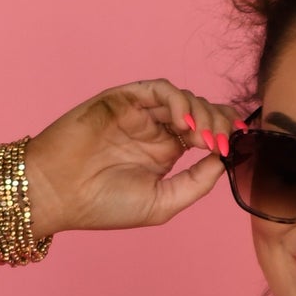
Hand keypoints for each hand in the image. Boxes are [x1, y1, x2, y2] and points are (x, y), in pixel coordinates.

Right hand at [22, 78, 242, 234]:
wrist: (58, 194)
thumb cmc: (103, 205)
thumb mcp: (163, 203)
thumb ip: (196, 183)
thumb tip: (225, 161)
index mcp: (165, 153)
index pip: (205, 134)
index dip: (225, 136)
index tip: (236, 148)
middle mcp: (155, 129)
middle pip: (200, 112)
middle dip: (218, 123)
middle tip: (223, 142)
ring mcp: (140, 113)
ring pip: (184, 99)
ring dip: (201, 113)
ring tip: (204, 137)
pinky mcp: (124, 99)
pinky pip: (159, 90)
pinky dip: (178, 101)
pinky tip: (185, 124)